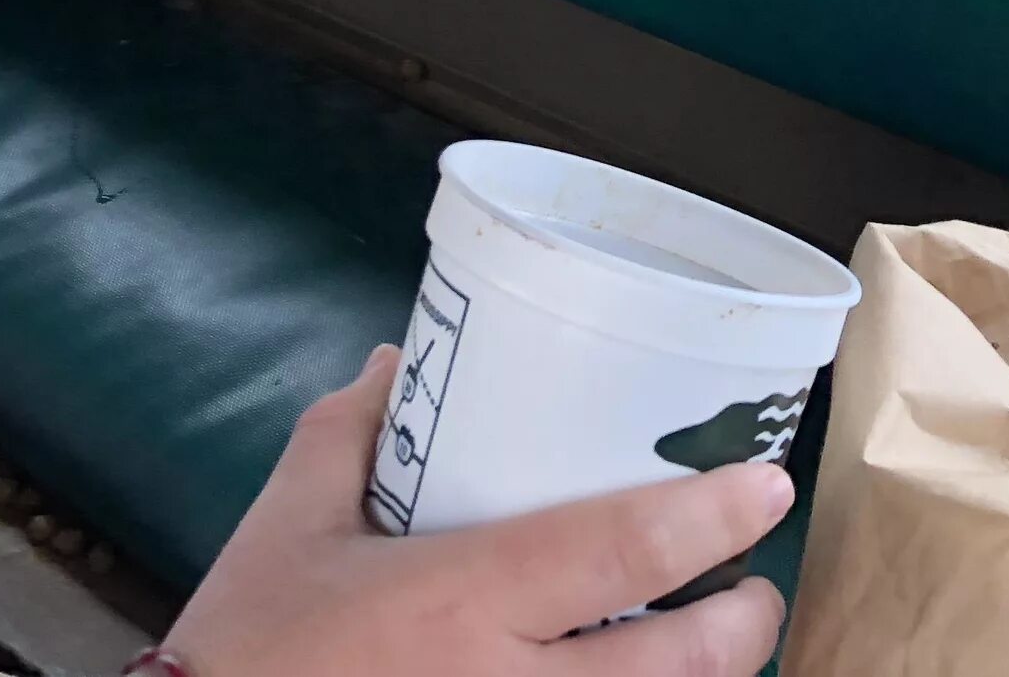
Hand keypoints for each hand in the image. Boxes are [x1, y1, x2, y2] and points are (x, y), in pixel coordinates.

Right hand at [166, 349, 790, 676]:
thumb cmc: (242, 652)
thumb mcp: (288, 531)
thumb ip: (346, 437)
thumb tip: (396, 362)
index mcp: (462, 600)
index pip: (620, 548)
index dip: (709, 517)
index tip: (766, 486)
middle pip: (677, 666)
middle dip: (742, 628)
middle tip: (754, 590)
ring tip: (711, 654)